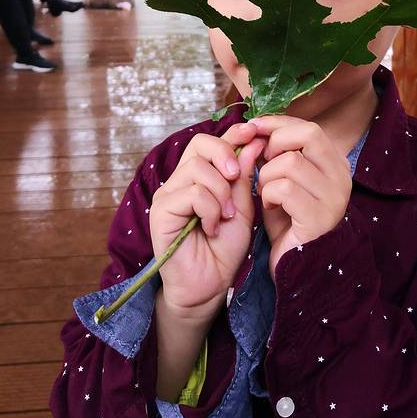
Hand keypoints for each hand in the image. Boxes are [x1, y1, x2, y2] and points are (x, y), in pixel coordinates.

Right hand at [149, 122, 264, 319]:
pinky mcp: (161, 211)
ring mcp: (168, 194)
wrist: (211, 285)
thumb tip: (255, 141)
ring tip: (227, 216)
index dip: (233, 133)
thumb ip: (245, 176)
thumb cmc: (226, 247)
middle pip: (200, 144)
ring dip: (221, 192)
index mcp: (200, 176)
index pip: (212, 142)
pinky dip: (210, 210)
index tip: (254, 132)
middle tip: (237, 176)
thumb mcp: (243, 206)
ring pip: (197, 168)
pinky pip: (192, 193)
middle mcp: (180, 180)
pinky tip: (212, 228)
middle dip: (225, 154)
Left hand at [253, 116, 351, 276]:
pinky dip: (268, 194)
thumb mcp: (281, 178)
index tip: (253, 128)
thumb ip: (274, 153)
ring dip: (266, 175)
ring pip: (290, 162)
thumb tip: (255, 127)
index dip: (277, 123)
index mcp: (335, 164)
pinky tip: (269, 206)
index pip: (308, 127)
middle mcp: (342, 177)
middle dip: (276, 143)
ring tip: (266, 193)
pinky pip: (284, 188)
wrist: (295, 264)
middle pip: (309, 134)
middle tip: (263, 162)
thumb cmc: (286, 218)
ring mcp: (334, 198)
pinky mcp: (320, 218)